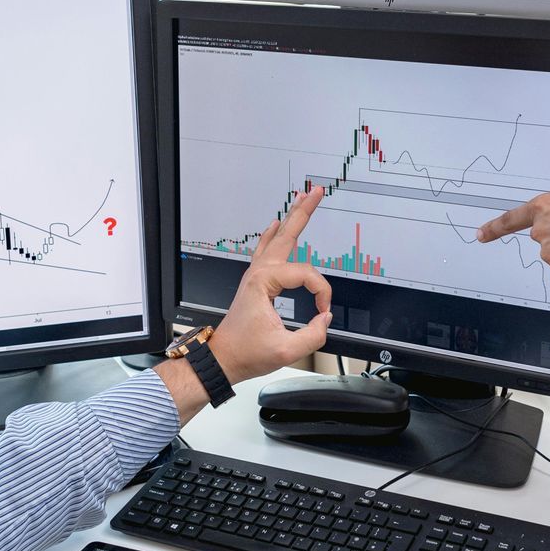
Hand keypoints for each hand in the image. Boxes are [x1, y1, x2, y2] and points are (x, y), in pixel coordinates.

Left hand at [207, 186, 333, 382]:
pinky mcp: (255, 281)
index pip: (307, 275)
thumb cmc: (247, 352)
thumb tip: (324, 319)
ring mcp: (256, 274)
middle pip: (286, 234)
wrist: (225, 357)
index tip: (323, 313)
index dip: (322, 293)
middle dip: (303, 212)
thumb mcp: (286, 350)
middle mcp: (259, 273)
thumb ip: (314, 335)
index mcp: (265, 282)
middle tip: (316, 192)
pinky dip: (273, 233)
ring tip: (301, 198)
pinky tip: (276, 223)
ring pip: (276, 238)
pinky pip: (266, 249)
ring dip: (291, 217)